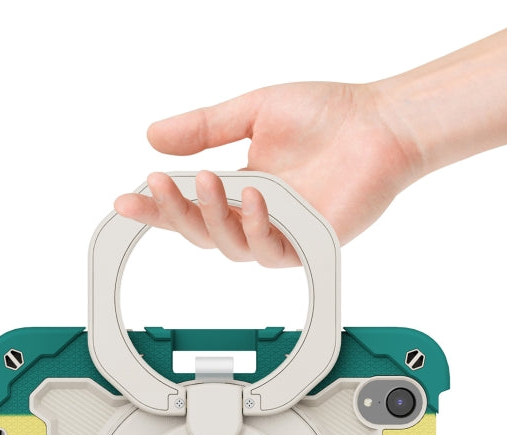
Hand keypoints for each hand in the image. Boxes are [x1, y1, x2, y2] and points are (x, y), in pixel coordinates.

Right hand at [114, 82, 420, 266]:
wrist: (379, 124)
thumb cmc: (327, 116)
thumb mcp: (252, 112)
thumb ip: (204, 128)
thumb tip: (152, 137)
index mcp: (237, 187)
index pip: (187, 205)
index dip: (156, 206)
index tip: (126, 199)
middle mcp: (254, 216)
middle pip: (199, 232)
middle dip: (174, 212)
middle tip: (158, 185)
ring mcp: (279, 233)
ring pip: (228, 246)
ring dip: (212, 216)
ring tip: (208, 180)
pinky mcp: (306, 245)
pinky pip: (270, 250)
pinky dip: (255, 226)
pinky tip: (254, 197)